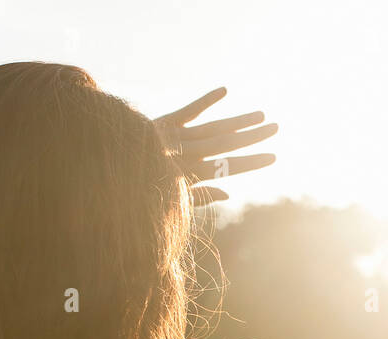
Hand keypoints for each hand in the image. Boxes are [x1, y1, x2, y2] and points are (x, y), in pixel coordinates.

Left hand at [154, 88, 277, 205]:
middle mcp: (185, 155)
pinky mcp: (164, 123)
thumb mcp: (172, 199)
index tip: (273, 157)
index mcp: (189, 176)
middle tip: (276, 128)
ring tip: (261, 115)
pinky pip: (188, 111)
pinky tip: (225, 90)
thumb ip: (200, 196)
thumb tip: (229, 193)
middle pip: (225, 144)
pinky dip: (205, 101)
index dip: (251, 162)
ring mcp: (175, 138)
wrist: (112, 171)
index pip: (227, 168)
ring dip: (238, 120)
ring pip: (213, 128)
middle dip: (252, 137)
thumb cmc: (144, 192)